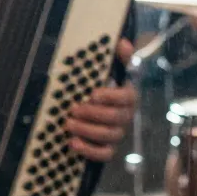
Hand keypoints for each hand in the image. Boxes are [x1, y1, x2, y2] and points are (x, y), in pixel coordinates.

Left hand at [65, 37, 138, 160]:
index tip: (93, 93)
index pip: (127, 97)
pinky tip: (73, 143)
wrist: (97, 111)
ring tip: (68, 124)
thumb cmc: (103, 88)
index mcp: (128, 97)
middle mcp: (126, 116)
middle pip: (116, 118)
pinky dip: (89, 150)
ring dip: (87, 130)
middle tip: (73, 109)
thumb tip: (122, 42)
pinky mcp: (108, 149)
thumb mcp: (110, 70)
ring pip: (109, 135)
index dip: (111, 97)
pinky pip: (104, 154)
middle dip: (93, 114)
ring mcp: (118, 133)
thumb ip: (118, 57)